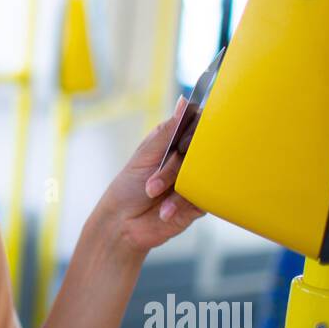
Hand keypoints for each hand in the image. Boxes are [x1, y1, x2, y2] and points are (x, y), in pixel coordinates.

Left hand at [94, 97, 205, 257]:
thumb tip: (184, 102)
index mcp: (172, 140)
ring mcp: (195, 179)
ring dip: (175, 189)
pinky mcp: (200, 201)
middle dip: (173, 169)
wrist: (123, 225)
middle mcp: (186, 158)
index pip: (195, 125)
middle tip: (152, 185)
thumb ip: (167, 132)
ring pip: (203, 174)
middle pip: (200, 150)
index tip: (181, 146)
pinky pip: (205, 197)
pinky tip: (165, 211)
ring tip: (152, 196)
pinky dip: (182, 204)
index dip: (194, 131)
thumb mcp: (144, 156)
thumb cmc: (128, 188)